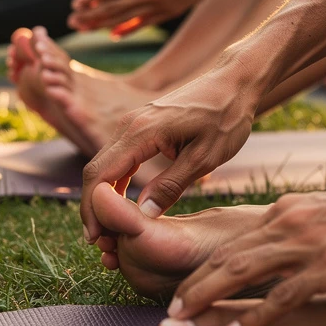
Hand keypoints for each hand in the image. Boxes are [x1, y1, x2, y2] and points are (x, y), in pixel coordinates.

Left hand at [68, 0, 229, 34]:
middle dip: (90, 17)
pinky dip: (127, 30)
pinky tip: (114, 35)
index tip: (74, 5)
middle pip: (113, 9)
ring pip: (125, 19)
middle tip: (72, 23)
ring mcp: (159, 6)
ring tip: (86, 29)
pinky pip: (143, 23)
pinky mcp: (168, 12)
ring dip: (103, 25)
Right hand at [79, 62, 260, 242]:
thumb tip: (143, 216)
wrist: (233, 83)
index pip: (101, 175)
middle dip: (92, 209)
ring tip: (109, 231)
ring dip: (100, 198)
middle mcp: (128, 124)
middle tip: (100, 243)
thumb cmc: (226, 118)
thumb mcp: (205, 157)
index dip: (93, 210)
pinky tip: (120, 207)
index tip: (97, 239)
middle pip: (94, 171)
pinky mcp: (139, 126)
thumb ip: (172, 186)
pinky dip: (113, 184)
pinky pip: (117, 158)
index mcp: (141, 131)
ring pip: (102, 165)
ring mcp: (132, 123)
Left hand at [167, 176, 325, 325]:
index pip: (235, 243)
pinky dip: (257, 314)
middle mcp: (290, 224)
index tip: (184, 293)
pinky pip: (284, 293)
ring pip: (242, 270)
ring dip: (209, 297)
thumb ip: (304, 233)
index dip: (205, 270)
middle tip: (170, 313)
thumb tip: (284, 251)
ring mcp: (309, 244)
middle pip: (228, 256)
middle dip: (195, 285)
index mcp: (290, 213)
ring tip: (186, 322)